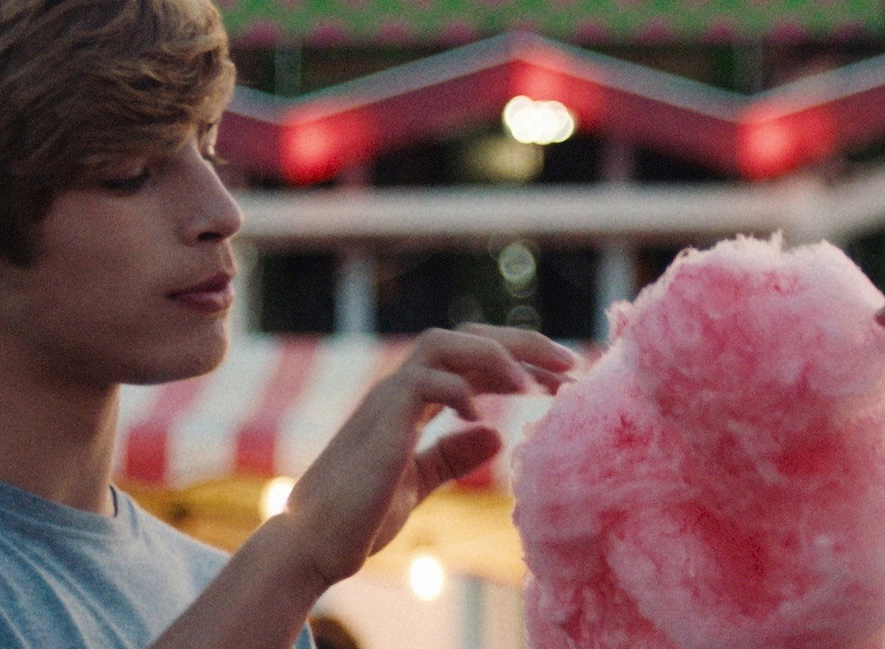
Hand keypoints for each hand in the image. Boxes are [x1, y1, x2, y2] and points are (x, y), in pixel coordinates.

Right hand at [269, 325, 578, 585]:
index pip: (474, 359)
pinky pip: (422, 383)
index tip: (564, 380)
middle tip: (571, 363)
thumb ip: (452, 456)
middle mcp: (400, 388)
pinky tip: (483, 417)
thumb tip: (496, 436)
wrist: (313, 546)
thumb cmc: (360, 518)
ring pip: (442, 343)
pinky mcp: (379, 421)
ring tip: (533, 383)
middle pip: (466, 337)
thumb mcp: (419, 483)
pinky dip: (458, 390)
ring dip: (495, 354)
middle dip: (522, 343)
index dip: (522, 362)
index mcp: (413, 401)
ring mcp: (387, 400)